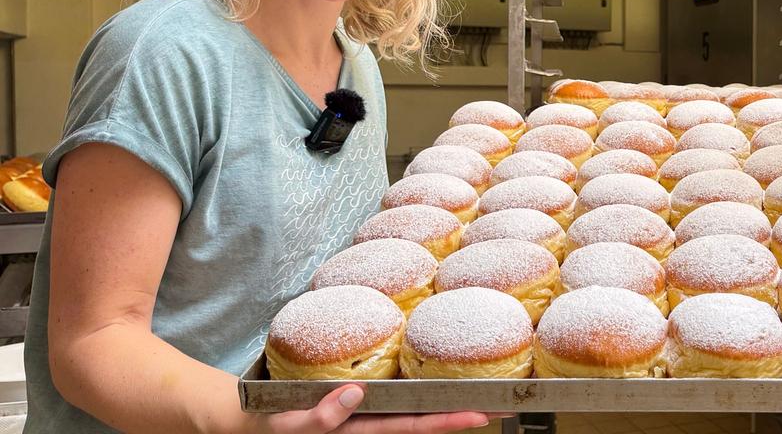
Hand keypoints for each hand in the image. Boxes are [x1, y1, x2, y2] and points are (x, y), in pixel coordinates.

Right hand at [261, 385, 495, 432]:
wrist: (248, 417)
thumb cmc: (269, 421)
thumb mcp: (289, 424)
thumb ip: (321, 417)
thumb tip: (356, 393)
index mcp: (359, 429)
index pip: (412, 427)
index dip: (448, 420)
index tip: (481, 414)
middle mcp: (369, 424)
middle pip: (424, 421)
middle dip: (462, 413)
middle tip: (502, 404)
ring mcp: (366, 414)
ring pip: (414, 411)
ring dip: (446, 404)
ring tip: (483, 393)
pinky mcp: (358, 403)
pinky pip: (395, 399)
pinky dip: (420, 394)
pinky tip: (437, 383)